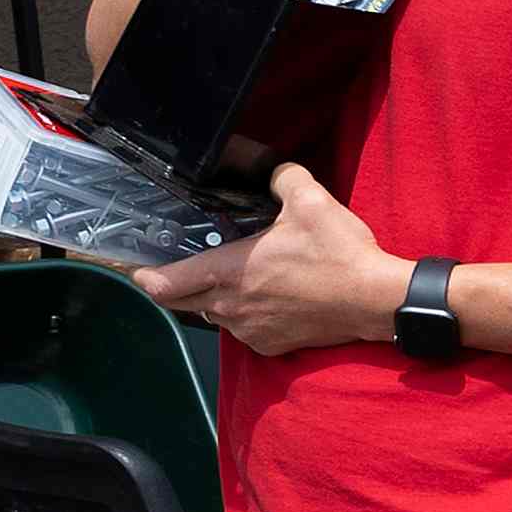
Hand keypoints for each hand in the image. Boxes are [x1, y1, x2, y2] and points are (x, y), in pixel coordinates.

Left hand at [135, 161, 410, 357]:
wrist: (377, 301)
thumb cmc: (340, 254)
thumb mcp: (311, 200)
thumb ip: (280, 176)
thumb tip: (269, 166)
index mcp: (228, 271)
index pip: (163, 283)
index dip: (142, 275)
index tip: (135, 266)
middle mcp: (230, 306)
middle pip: (179, 303)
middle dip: (173, 286)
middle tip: (177, 267)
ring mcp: (249, 330)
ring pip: (212, 315)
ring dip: (212, 299)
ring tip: (231, 278)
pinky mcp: (271, 345)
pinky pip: (241, 330)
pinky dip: (242, 316)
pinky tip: (264, 299)